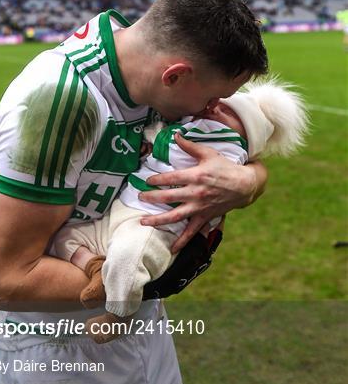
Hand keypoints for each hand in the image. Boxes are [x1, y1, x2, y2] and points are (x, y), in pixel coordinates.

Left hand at [140, 132, 265, 252]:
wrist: (244, 185)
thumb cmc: (225, 168)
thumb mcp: (208, 153)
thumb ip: (190, 146)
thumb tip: (176, 134)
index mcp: (195, 176)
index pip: (171, 178)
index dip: (157, 180)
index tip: (147, 180)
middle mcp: (195, 193)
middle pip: (168, 197)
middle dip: (151, 198)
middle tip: (140, 197)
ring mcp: (199, 207)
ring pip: (175, 216)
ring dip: (158, 220)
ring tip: (143, 221)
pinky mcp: (204, 217)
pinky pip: (191, 231)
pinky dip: (182, 241)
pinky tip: (172, 249)